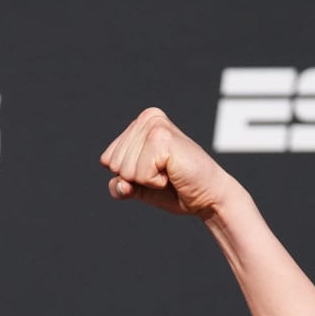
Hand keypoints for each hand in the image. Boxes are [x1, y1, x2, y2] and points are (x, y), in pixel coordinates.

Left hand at [99, 109, 242, 217]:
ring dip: (146, 180)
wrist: (207, 196)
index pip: (107, 159)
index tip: (154, 171)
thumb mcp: (138, 187)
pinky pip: (139, 174)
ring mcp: (155, 126)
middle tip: (163, 173)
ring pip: (124, 170)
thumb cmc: (175, 189)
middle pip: (113, 164)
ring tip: (169, 172)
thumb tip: (121, 184)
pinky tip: (173, 172)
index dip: (127, 176)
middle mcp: (147, 118)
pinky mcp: (162, 139)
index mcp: (140, 123)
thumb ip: (119, 185)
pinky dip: (155, 182)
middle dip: (136, 178)